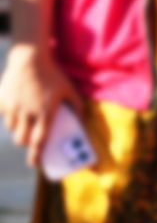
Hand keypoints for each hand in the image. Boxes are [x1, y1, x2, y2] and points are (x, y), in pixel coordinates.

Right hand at [0, 44, 81, 170]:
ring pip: (13, 129)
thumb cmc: (52, 75)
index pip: (40, 141)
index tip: (35, 164)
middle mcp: (27, 113)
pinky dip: (10, 116)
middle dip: (27, 143)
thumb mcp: (69, 90)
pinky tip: (18, 106)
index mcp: (45, 113)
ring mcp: (13, 107)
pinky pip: (5, 115)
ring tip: (27, 120)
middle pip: (22, 140)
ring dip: (19, 130)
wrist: (29, 58)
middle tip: (32, 139)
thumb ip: (78, 107)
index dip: (36, 156)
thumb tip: (81, 121)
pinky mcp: (2, 101)